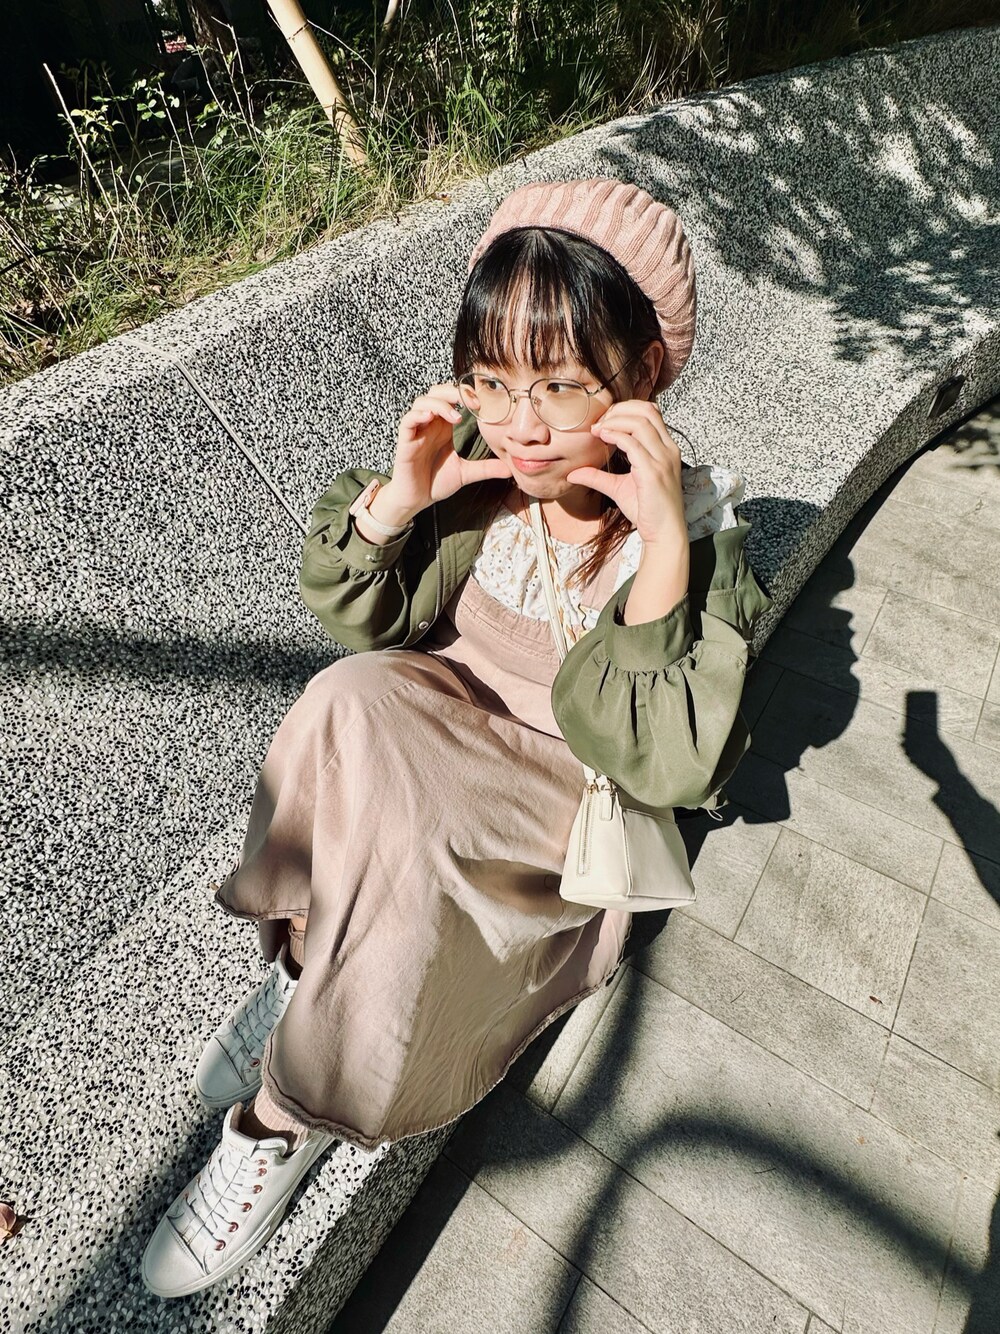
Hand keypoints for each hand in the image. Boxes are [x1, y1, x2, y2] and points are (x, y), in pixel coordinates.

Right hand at [384, 383, 511, 519]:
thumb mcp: (466, 473)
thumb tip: (510, 469)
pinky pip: (407, 421)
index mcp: (443, 427)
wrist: (417, 500)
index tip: (482, 403)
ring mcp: (417, 432)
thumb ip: (486, 468)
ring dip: (440, 404)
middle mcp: (430, 424)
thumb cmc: (436, 482)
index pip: (451, 397)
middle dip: (454, 392)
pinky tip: (431, 418)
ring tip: (456, 418)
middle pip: (436, 392)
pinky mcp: (405, 442)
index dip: (465, 394)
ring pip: (422, 402)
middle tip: (473, 403)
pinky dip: (418, 415)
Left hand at [565, 400, 686, 547]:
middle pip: (646, 410)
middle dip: (619, 410)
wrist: (664, 534)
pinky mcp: (653, 472)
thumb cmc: (648, 511)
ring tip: (597, 430)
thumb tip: (573, 473)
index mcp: (665, 449)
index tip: (604, 421)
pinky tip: (602, 437)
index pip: (650, 412)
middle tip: (599, 422)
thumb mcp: (619, 489)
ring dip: (614, 421)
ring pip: (640, 422)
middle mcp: (668, 450)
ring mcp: (663, 460)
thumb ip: (598, 477)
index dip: (625, 410)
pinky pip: (633, 443)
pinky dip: (615, 435)